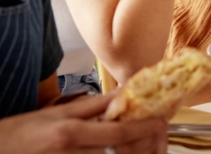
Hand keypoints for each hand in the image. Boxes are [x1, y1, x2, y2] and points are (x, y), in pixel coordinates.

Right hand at [0, 93, 165, 153]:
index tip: (160, 124)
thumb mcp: (55, 113)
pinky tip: (116, 152)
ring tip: (142, 147)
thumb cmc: (19, 132)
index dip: (143, 129)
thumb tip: (121, 94)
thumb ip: (91, 106)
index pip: (117, 133)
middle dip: (140, 147)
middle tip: (155, 139)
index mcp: (70, 133)